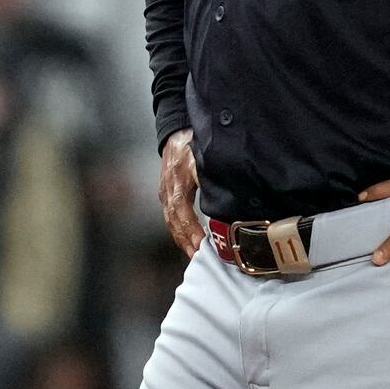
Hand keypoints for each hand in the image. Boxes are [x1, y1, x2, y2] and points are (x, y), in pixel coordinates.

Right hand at [158, 128, 202, 257]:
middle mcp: (168, 189)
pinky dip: (179, 230)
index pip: (181, 212)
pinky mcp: (167, 193)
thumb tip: (223, 195)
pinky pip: (171, 216)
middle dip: (186, 240)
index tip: (200, 244)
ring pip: (171, 221)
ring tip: (194, 254)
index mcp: (178, 182)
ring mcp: (166, 192)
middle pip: (174, 221)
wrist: (176, 131)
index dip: (190, 229)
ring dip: (182, 238)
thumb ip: (210, 175)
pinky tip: (188, 239)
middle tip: (198, 257)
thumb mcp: (202, 156)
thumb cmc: (191, 142)